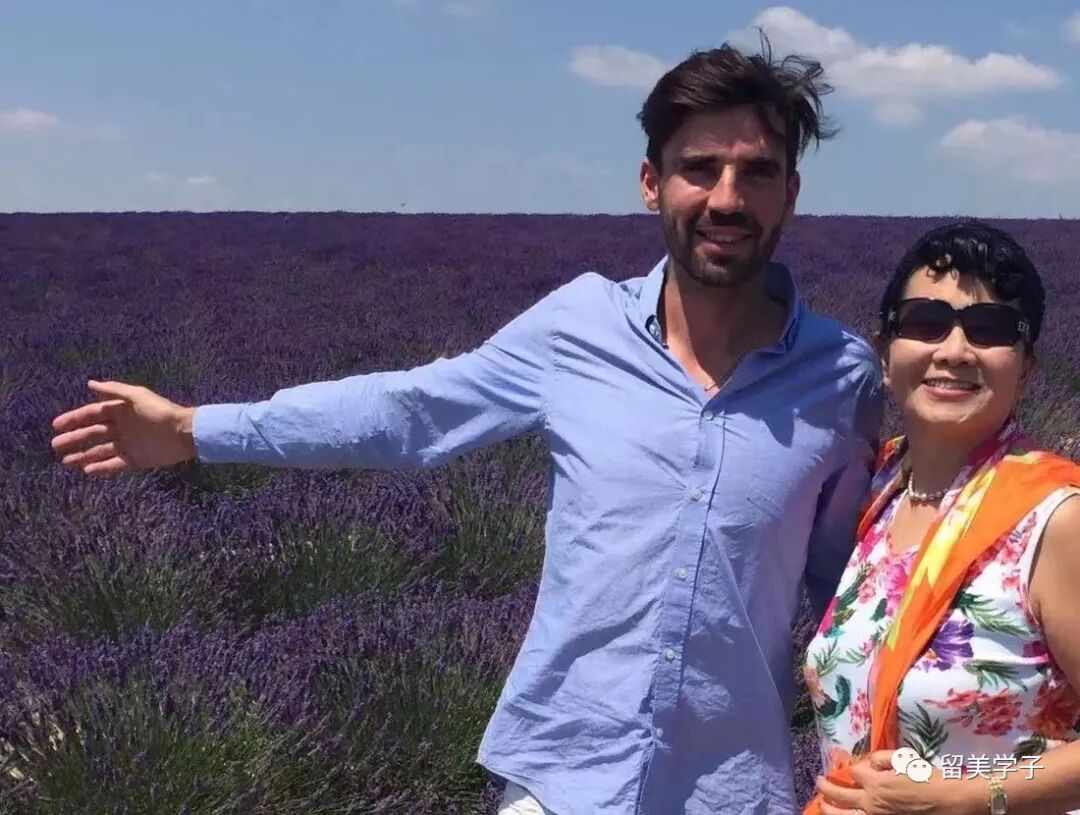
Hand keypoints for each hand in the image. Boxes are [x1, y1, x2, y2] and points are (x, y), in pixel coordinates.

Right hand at [51, 380, 197, 475]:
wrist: (185, 433)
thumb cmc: (161, 411)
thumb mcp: (137, 396)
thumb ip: (114, 391)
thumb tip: (90, 383)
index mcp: (120, 411)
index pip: (92, 414)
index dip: (74, 419)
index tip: (56, 426)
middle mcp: (121, 428)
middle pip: (92, 434)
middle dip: (74, 439)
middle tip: (55, 446)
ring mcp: (127, 444)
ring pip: (100, 450)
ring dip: (83, 456)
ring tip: (66, 462)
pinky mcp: (135, 459)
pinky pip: (114, 464)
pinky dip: (101, 468)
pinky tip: (87, 471)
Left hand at [816, 750, 975, 814]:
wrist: (951, 802)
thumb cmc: (930, 778)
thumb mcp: (905, 760)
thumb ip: (882, 758)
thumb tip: (867, 761)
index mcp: (876, 783)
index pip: (854, 772)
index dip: (853, 767)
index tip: (853, 766)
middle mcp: (872, 803)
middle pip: (840, 795)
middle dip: (826, 788)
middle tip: (818, 782)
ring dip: (831, 810)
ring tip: (822, 804)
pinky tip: (845, 814)